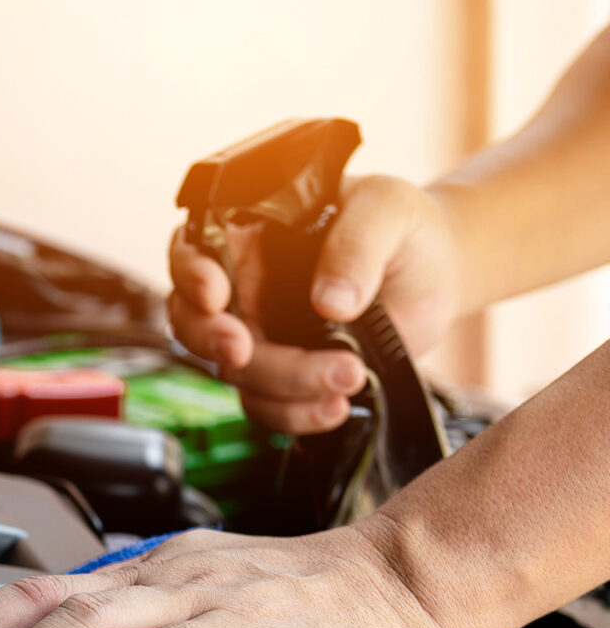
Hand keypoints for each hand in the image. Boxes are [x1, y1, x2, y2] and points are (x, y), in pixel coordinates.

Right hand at [168, 175, 462, 434]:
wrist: (437, 276)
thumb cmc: (404, 228)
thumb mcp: (387, 211)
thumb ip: (357, 245)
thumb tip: (329, 301)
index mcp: (249, 235)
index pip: (191, 251)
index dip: (190, 275)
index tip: (215, 295)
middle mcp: (243, 287)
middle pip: (194, 321)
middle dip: (214, 342)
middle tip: (244, 352)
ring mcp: (263, 334)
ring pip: (235, 372)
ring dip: (282, 384)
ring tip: (348, 375)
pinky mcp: (287, 374)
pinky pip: (268, 406)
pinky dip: (296, 415)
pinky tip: (337, 405)